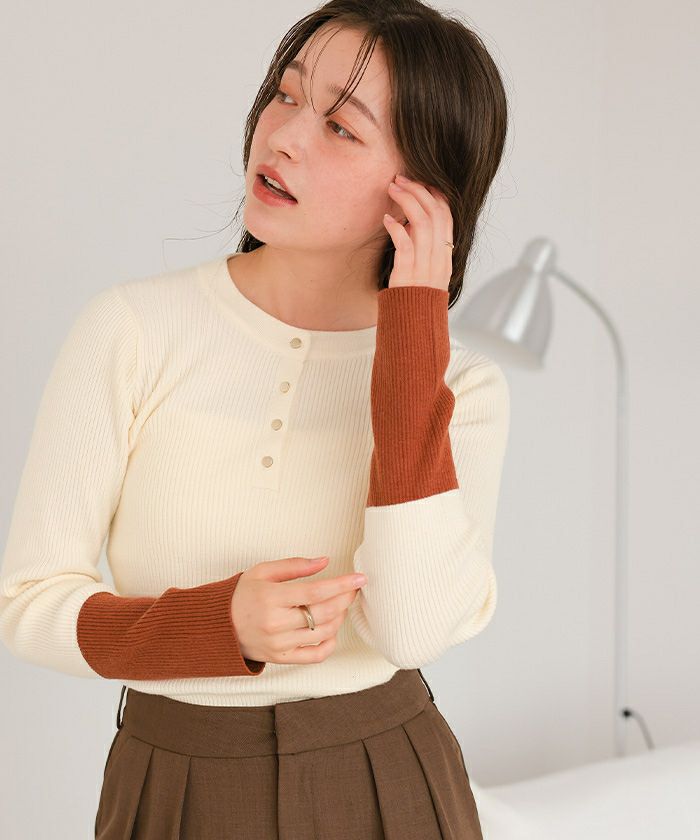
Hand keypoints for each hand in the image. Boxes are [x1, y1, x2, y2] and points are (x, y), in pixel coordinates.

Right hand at [231, 555, 366, 664]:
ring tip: (340, 605)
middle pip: (324, 613)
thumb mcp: (263, 571)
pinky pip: (315, 655)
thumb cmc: (242, 594)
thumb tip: (325, 561)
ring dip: (339, 617)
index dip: (342, 584)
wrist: (218, 626)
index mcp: (271, 598)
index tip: (360, 578)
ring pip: (323, 633)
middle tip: (353, 588)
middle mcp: (275, 623)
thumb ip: (295, 566)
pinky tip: (331, 630)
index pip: (316, 591)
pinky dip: (330, 643)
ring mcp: (279, 644)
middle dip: (345, 599)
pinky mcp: (281, 658)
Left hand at [383, 173, 453, 290]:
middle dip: (418, 190)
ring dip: (407, 201)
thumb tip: (409, 223)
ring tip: (392, 189)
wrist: (414, 324)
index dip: (435, 195)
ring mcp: (425, 265)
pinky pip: (405, 243)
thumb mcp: (426, 269)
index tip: (421, 181)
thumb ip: (422, 247)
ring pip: (422, 223)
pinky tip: (387, 219)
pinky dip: (396, 227)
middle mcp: (439, 258)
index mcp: (446, 255)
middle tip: (400, 179)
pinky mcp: (409, 273)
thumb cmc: (416, 296)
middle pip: (435, 213)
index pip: (447, 216)